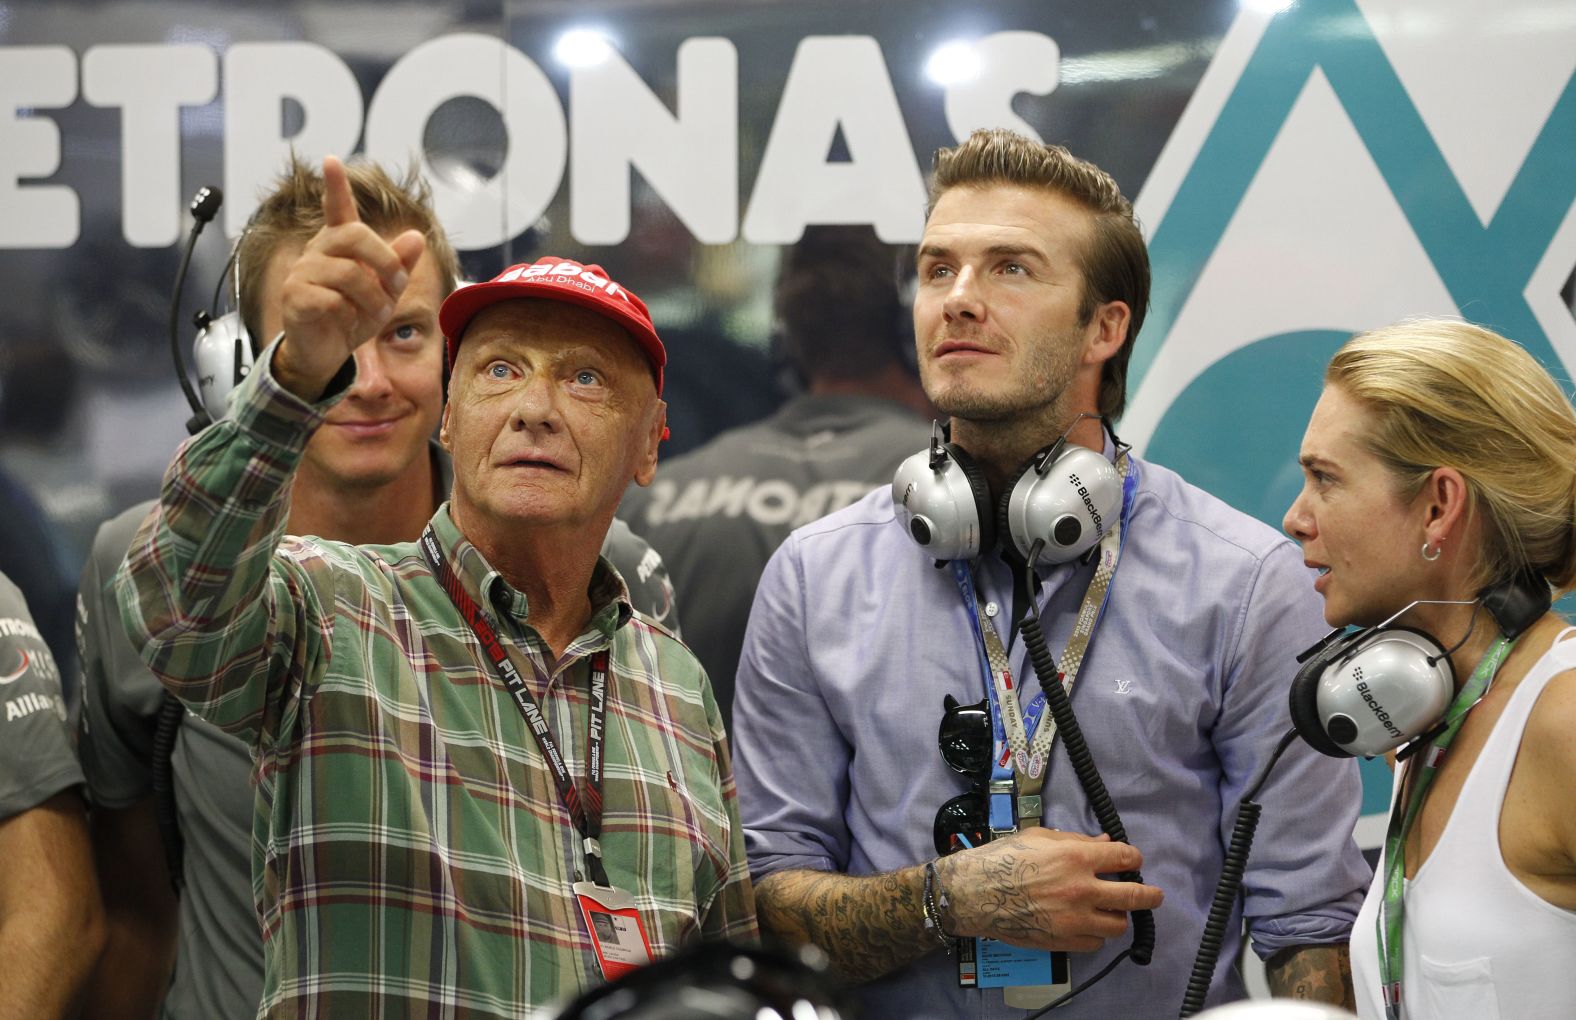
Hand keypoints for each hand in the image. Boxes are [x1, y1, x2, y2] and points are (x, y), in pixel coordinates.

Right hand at [272, 155, 426, 399]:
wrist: (326, 354)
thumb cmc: (352, 317)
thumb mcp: (384, 292)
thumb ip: (398, 265)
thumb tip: (416, 236)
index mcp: (339, 245)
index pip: (337, 209)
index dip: (335, 186)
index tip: (332, 160)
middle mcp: (318, 252)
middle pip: (354, 235)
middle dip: (385, 261)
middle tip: (397, 287)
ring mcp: (303, 273)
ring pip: (348, 273)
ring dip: (373, 297)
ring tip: (375, 312)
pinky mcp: (295, 297)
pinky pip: (332, 299)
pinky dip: (350, 314)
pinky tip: (345, 321)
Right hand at [935, 828, 1162, 952]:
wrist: (977, 894)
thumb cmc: (1005, 858)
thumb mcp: (1040, 837)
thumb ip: (1076, 841)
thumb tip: (1104, 843)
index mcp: (1076, 858)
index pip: (1124, 857)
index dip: (1133, 858)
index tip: (1132, 861)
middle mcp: (1082, 889)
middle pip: (1134, 896)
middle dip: (1150, 895)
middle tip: (1153, 895)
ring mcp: (1076, 919)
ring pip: (1118, 924)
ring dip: (1118, 915)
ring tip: (1110, 910)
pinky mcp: (1065, 941)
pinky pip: (1096, 942)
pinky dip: (1096, 933)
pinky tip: (1087, 923)